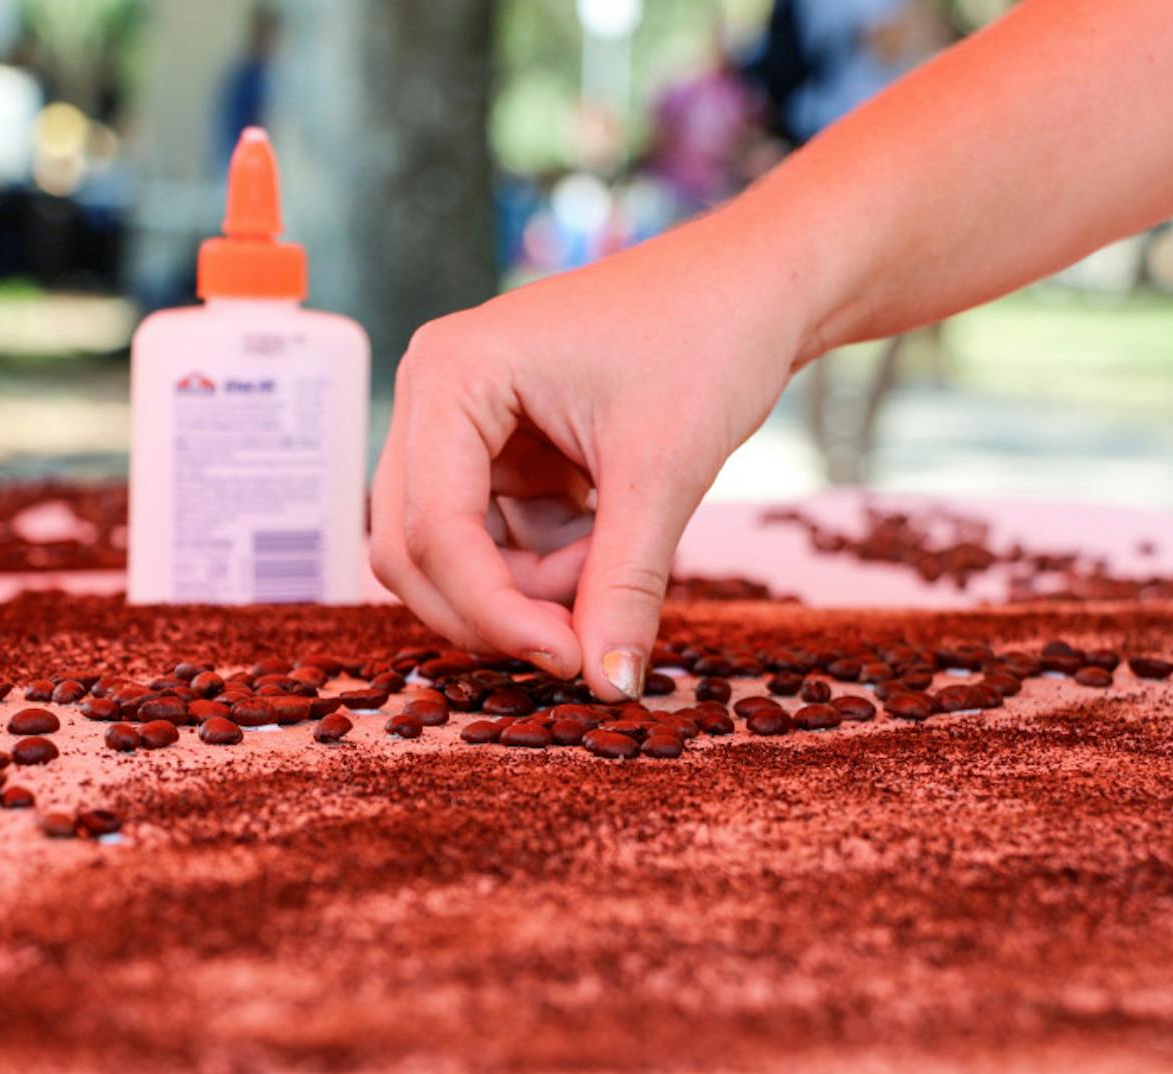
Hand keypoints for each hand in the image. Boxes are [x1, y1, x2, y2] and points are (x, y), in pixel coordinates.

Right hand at [370, 205, 806, 699]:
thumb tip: (609, 687)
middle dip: (499, 607)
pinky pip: (496, 537)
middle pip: (417, 550)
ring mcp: (460, 422)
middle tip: (585, 642)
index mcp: (451, 374)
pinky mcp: (497, 447)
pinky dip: (548, 561)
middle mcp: (434, 393)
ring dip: (530, 585)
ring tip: (616, 557)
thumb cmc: (708, 338)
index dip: (495, 613)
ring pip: (454, 554)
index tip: (573, 662)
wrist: (755, 285)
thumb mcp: (664, 471)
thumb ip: (626, 585)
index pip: (434, 531)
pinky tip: (610, 535)